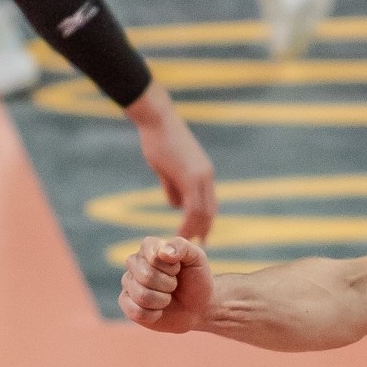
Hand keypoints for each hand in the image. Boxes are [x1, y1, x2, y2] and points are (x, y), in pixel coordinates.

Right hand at [119, 236, 213, 331]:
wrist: (199, 306)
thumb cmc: (196, 279)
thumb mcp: (196, 258)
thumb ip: (181, 246)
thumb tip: (162, 252)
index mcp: (148, 247)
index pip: (153, 256)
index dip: (170, 267)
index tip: (179, 268)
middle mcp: (134, 263)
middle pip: (146, 276)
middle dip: (168, 285)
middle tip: (174, 285)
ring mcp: (128, 283)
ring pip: (142, 296)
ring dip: (163, 300)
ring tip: (167, 297)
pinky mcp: (126, 304)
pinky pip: (136, 312)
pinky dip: (154, 314)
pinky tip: (159, 311)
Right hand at [125, 82, 216, 239]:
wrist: (157, 119)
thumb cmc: (158, 139)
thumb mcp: (167, 168)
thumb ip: (173, 187)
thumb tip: (175, 206)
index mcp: (204, 173)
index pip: (210, 203)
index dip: (206, 221)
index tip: (201, 236)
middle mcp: (206, 176)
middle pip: (210, 210)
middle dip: (204, 229)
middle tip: (200, 246)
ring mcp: (200, 176)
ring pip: (203, 211)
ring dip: (195, 229)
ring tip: (186, 242)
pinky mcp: (190, 176)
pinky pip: (193, 206)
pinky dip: (188, 222)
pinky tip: (180, 232)